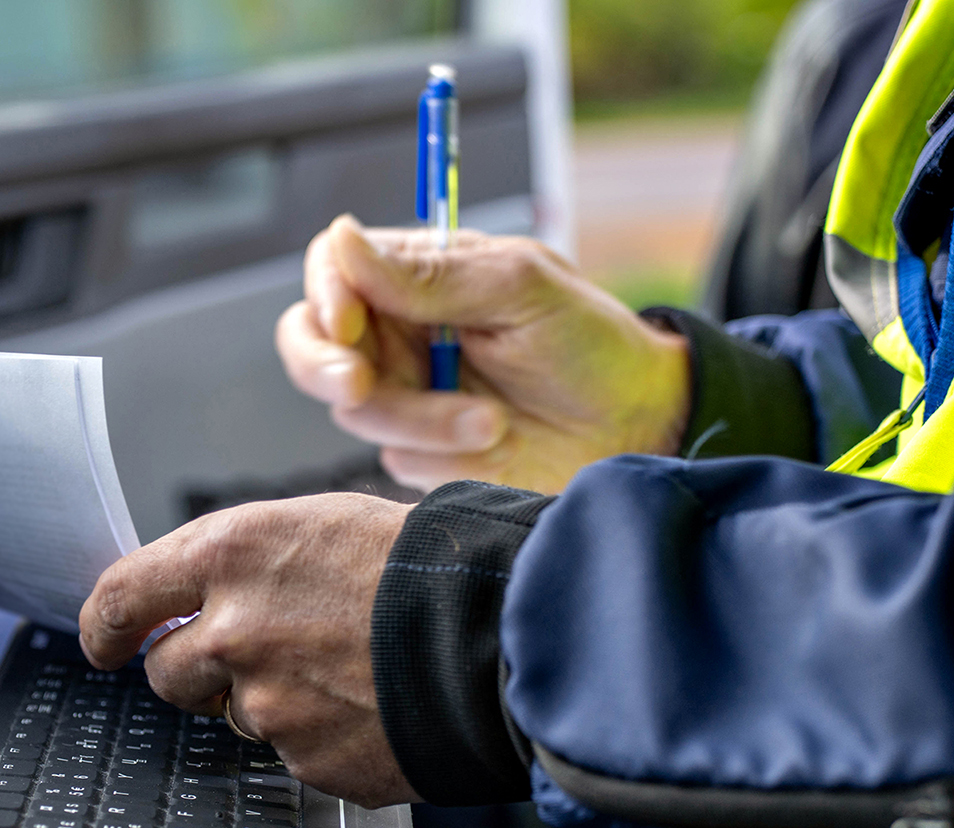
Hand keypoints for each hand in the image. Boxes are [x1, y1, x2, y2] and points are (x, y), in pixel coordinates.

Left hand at [78, 493, 419, 808]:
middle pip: (169, 674)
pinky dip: (323, 737)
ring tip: (346, 671)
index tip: (104, 641)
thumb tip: (208, 597)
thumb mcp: (325, 525)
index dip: (104, 625)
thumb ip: (251, 565)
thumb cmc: (424, 568)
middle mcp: (234, 631)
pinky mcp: (308, 761)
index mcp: (232, 555)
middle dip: (198, 672)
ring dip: (273, 702)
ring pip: (238, 716)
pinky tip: (371, 706)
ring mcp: (269, 705)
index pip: (123, 596)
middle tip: (258, 657)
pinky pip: (294, 754)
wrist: (501, 635)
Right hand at [276, 215, 691, 493]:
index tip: (348, 324)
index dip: (325, 294)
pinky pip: (396, 460)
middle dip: (327, 368)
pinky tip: (497, 446)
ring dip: (422, 420)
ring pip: (357, 413)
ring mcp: (410, 396)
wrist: (639, 429)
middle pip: (313, 345)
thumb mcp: (520, 291)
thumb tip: (342, 241)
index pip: (333, 270)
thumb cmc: (592, 344)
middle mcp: (402, 334)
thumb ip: (430, 276)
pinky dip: (442, 457)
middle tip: (361, 387)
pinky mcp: (427, 453)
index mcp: (419, 277)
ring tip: (493, 423)